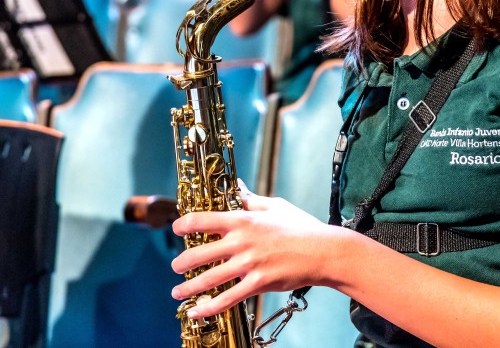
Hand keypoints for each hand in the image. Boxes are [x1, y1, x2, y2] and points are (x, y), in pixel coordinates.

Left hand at [170, 186, 338, 318]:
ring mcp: (248, 264)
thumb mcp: (275, 206)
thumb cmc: (301, 227)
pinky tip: (196, 312)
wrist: (323, 251)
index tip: (176, 228)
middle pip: (199, 253)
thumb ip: (251, 200)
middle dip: (181, 262)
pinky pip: (228, 298)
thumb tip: (237, 189)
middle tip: (176, 266)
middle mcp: (241, 241)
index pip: (202, 219)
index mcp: (243, 219)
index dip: (183, 224)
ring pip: (209, 278)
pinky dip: (209, 308)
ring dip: (189, 287)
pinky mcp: (258, 283)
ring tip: (177, 292)